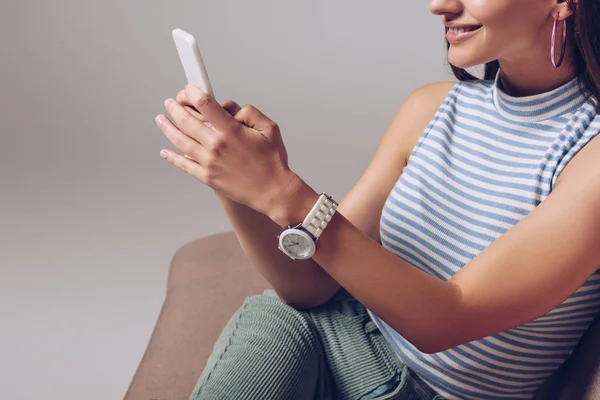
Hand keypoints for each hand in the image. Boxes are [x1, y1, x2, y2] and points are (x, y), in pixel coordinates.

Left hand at [155, 84, 298, 215]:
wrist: (272, 192)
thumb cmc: (272, 162)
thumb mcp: (269, 128)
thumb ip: (250, 113)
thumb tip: (231, 109)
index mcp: (231, 131)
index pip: (204, 104)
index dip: (192, 93)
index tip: (189, 90)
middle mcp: (216, 145)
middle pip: (187, 121)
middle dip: (175, 108)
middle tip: (170, 103)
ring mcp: (209, 162)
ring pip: (180, 141)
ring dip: (167, 128)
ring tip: (161, 119)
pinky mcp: (207, 177)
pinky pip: (184, 165)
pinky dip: (172, 157)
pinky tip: (165, 151)